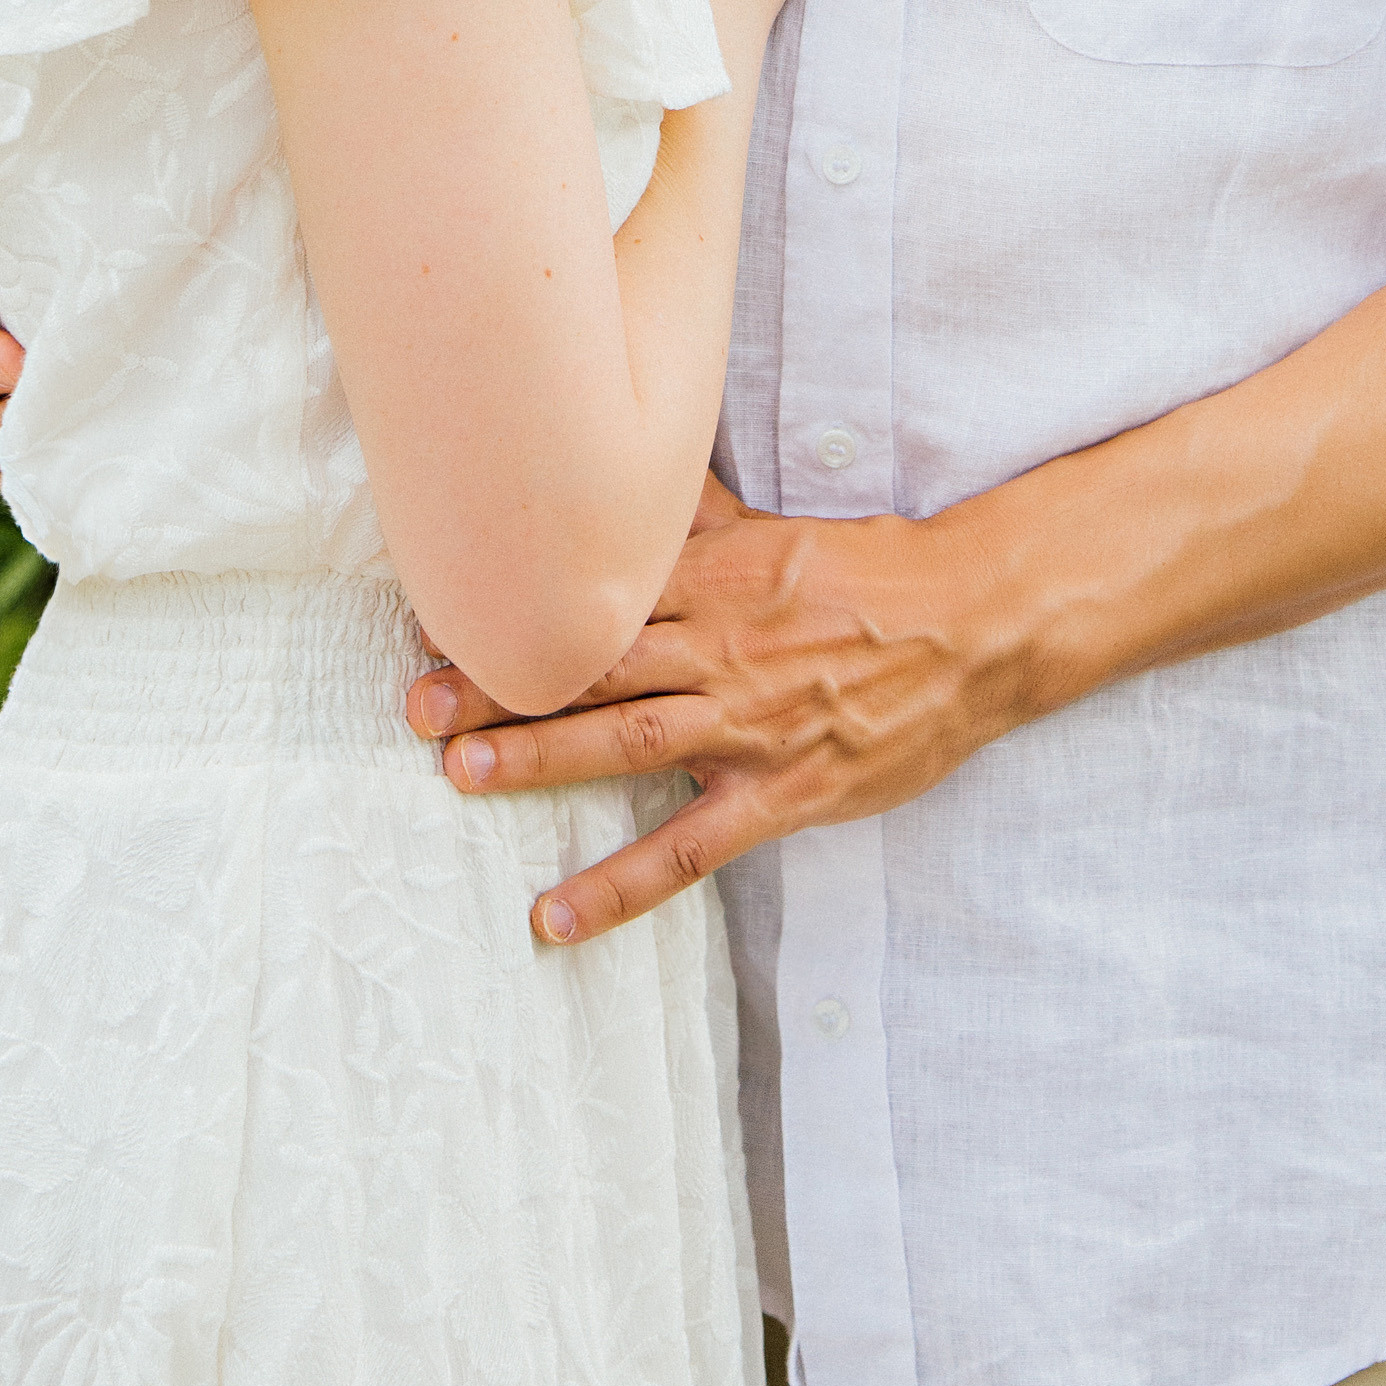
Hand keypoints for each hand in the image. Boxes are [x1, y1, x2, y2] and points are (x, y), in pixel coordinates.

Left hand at [406, 478, 1032, 944]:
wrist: (968, 625)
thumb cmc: (868, 571)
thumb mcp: (774, 530)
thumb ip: (695, 517)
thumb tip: (630, 467)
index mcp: (713, 576)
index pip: (598, 594)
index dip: (519, 605)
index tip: (443, 611)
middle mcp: (718, 647)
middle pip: (594, 664)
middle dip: (500, 683)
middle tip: (417, 702)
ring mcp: (748, 724)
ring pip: (626, 742)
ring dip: (540, 759)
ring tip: (460, 772)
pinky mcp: (781, 792)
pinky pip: (687, 850)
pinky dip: (617, 888)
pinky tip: (553, 917)